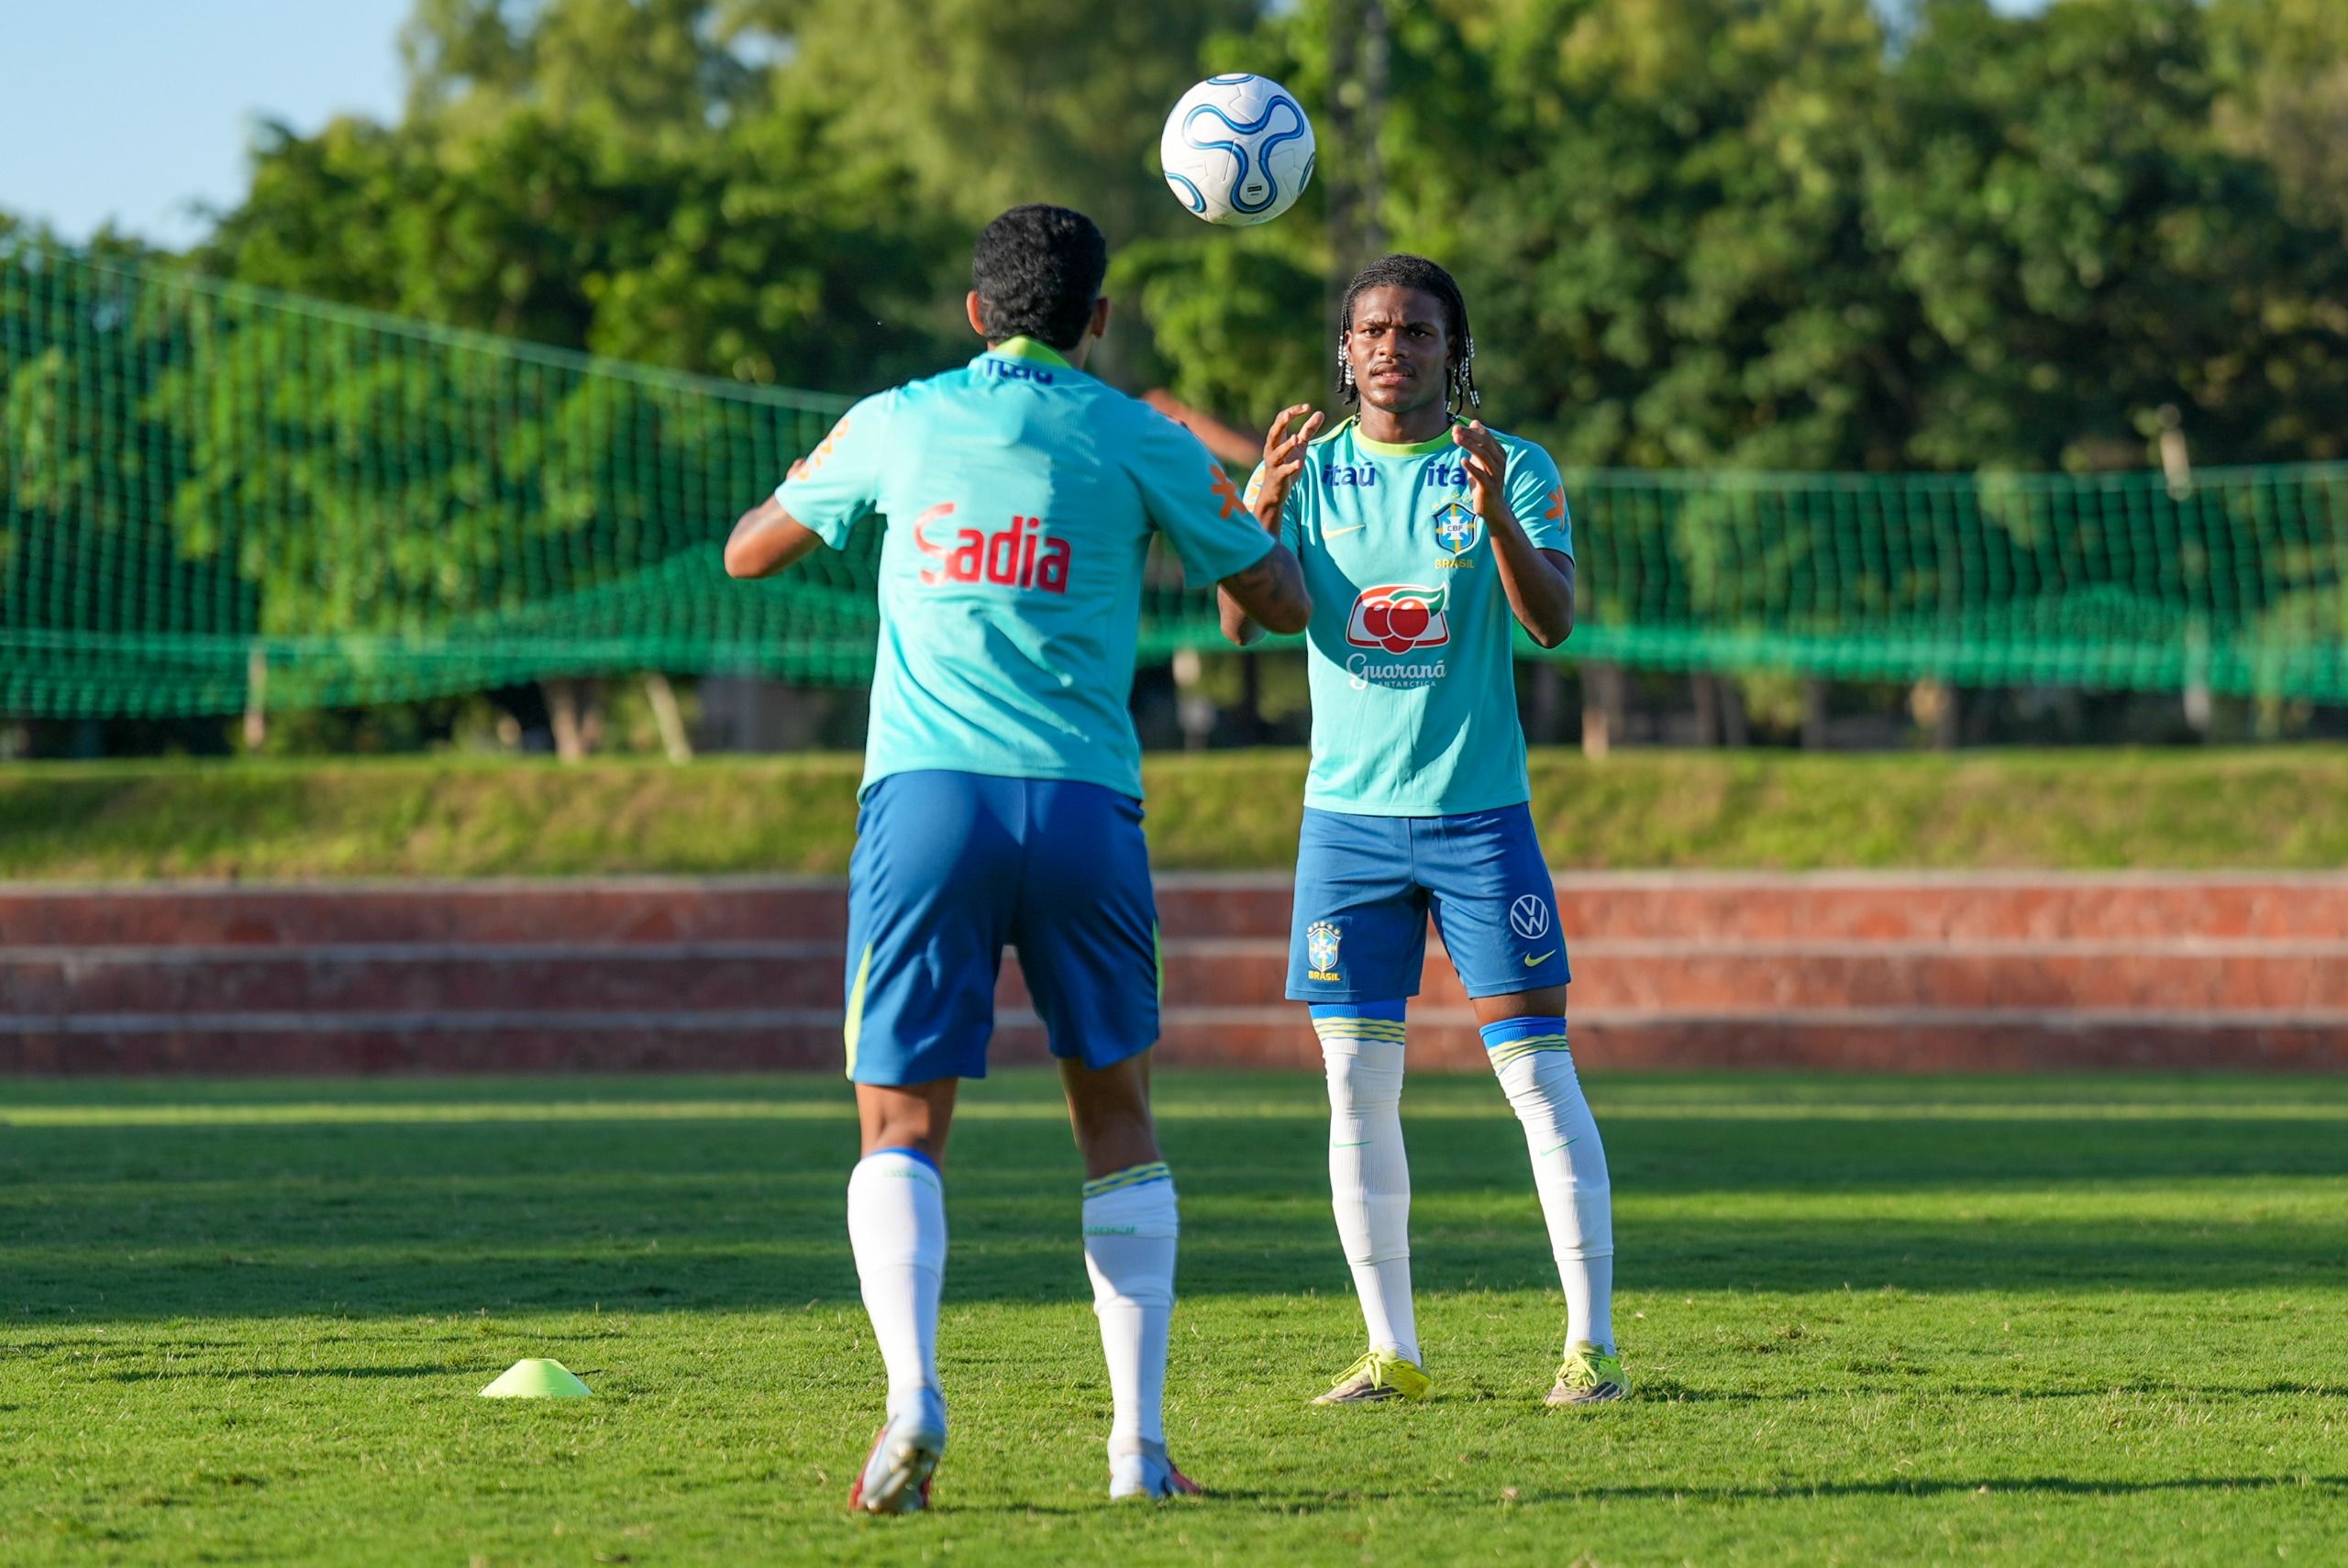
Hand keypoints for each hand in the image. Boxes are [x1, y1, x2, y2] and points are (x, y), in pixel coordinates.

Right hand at [1251, 404, 1323, 530]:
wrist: (1275, 492)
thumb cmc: (1286, 465)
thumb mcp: (1299, 446)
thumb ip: (1308, 430)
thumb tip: (1320, 413)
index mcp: (1277, 439)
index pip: (1281, 420)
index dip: (1293, 412)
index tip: (1307, 407)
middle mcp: (1272, 449)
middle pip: (1274, 433)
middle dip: (1281, 424)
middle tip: (1288, 414)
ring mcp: (1274, 463)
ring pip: (1277, 453)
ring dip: (1285, 446)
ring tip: (1295, 439)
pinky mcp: (1278, 477)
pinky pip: (1283, 471)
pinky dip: (1290, 467)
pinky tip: (1298, 463)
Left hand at [1452, 420, 1508, 518]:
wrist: (1492, 506)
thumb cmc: (1485, 480)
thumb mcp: (1481, 459)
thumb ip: (1479, 442)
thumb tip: (1475, 422)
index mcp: (1498, 453)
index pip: (1486, 437)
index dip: (1472, 430)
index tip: (1456, 427)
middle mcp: (1499, 462)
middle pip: (1485, 444)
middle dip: (1470, 435)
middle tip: (1454, 431)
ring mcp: (1495, 474)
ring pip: (1483, 456)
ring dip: (1469, 446)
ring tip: (1456, 440)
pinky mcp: (1489, 487)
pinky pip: (1481, 475)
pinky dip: (1472, 467)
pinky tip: (1462, 461)